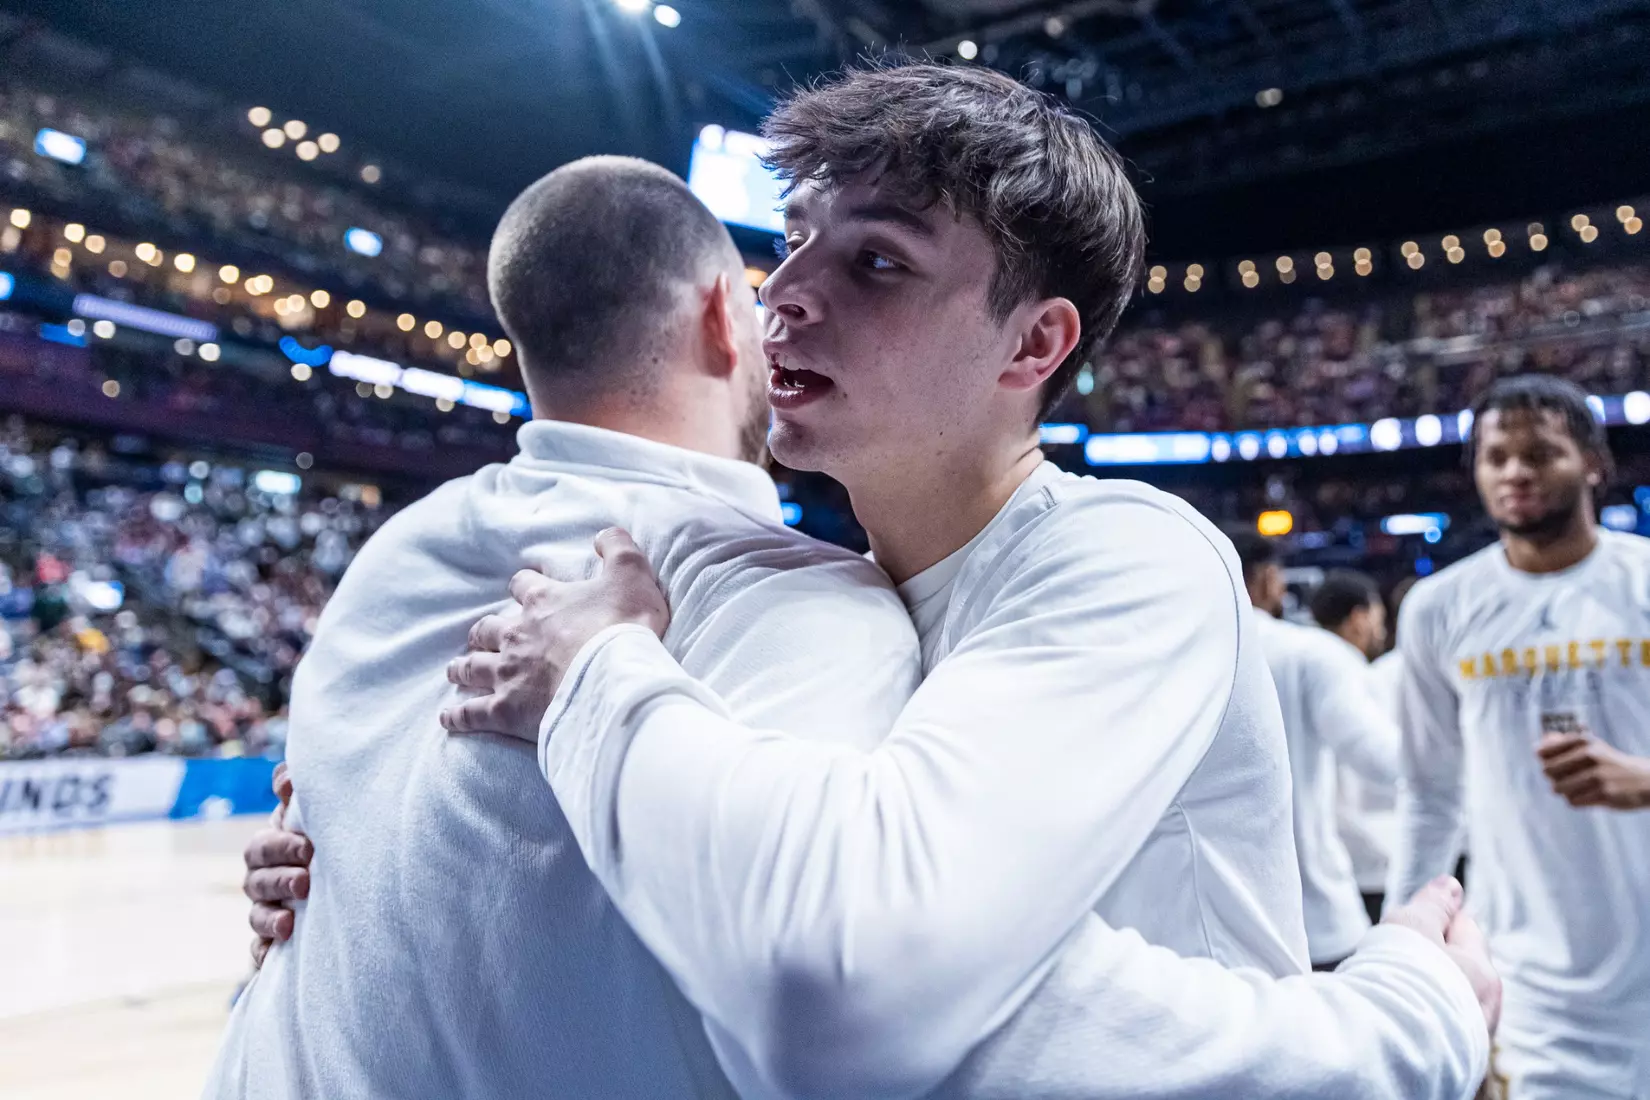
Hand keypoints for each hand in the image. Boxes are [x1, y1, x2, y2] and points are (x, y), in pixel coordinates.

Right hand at [244, 762, 312, 967]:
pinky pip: (259, 952)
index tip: (309, 848)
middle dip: (279, 881)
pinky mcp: (274, 942)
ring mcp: (268, 910)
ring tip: (289, 923)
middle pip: (257, 882)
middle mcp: (263, 879)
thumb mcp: (315, 814)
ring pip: (257, 917)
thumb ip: (297, 795)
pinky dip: (264, 954)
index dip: (281, 847)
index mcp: (270, 846)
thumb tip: (285, 778)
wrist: (355, 871)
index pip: (262, 847)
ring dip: (270, 919)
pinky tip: (273, 957)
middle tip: (305, 883)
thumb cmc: (328, 834)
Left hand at [441, 528, 668, 741]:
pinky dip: (458, 715)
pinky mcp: (504, 710)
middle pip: (488, 629)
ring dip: (463, 667)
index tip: (525, 590)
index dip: (524, 587)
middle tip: (481, 636)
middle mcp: (517, 634)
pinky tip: (447, 718)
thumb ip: (618, 549)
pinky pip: (471, 712)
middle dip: (484, 632)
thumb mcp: (631, 574)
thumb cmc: (622, 626)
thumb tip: (603, 535)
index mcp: (543, 602)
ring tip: (456, 670)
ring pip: (473, 666)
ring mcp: (507, 673)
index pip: (523, 585)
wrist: (612, 679)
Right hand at [1383, 875, 1501, 1035]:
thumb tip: (1451, 885)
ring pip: (1449, 1001)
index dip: (1436, 920)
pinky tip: (1396, 1019)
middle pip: (1458, 969)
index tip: (1409, 922)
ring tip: (1391, 991)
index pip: (1466, 929)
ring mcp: (1469, 1040)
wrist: (1388, 1048)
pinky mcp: (1450, 1063)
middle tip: (1393, 958)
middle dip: (1431, 960)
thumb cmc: (1402, 981)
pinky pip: (1437, 1029)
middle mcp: (1486, 1009)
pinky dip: (1421, 1021)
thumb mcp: (1413, 926)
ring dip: (1427, 992)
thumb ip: (1433, 905)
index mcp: (1483, 971)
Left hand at [1537, 732, 1649, 809]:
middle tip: (1566, 779)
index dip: (1544, 760)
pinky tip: (1588, 796)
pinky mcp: (1604, 794)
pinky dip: (1576, 801)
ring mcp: (1597, 775)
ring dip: (1565, 791)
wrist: (1645, 780)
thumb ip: (1563, 744)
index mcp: (1583, 741)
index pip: (1543, 752)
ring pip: (1558, 788)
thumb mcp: (1591, 746)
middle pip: (1547, 771)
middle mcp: (1590, 755)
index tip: (1551, 764)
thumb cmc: (1610, 763)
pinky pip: (1572, 801)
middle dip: (1553, 777)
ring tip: (1579, 788)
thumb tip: (1538, 747)